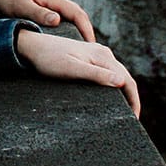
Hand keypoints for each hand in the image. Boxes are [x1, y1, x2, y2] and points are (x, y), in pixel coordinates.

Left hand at [0, 0, 94, 41]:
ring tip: (81, 46)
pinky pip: (62, 15)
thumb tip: (58, 20)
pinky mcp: (45, 4)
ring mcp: (50, 0)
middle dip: (86, 30)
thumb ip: (39, 13)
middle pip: (77, 14)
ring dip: (79, 27)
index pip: (77, 13)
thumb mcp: (22, 6)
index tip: (92, 45)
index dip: (87, 29)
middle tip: (91, 49)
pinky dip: (69, 25)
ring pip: (70, 14)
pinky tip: (66, 36)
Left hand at [16, 29, 139, 116]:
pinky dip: (113, 85)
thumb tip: (122, 82)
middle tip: (132, 119)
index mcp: (102, 55)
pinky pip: (107, 72)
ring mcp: (95, 53)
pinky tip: (109, 95)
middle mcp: (102, 52)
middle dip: (131, 98)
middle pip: (124, 77)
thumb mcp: (72, 69)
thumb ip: (96, 75)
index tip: (134, 120)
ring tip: (124, 111)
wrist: (31, 45)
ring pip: (117, 74)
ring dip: (123, 92)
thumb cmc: (49, 59)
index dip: (134, 101)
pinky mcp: (87, 56)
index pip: (127, 80)